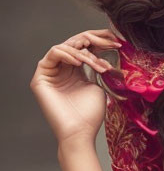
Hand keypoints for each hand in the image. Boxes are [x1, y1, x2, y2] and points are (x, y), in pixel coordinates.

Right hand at [30, 29, 122, 144]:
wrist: (80, 131)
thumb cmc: (90, 113)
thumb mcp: (98, 84)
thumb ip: (96, 66)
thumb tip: (105, 49)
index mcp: (74, 70)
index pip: (84, 46)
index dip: (99, 39)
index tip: (116, 40)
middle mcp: (61, 69)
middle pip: (75, 42)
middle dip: (94, 40)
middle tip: (110, 44)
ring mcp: (50, 72)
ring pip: (66, 47)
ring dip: (84, 52)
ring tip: (96, 63)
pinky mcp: (40, 77)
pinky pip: (54, 53)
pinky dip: (68, 54)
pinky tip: (80, 63)